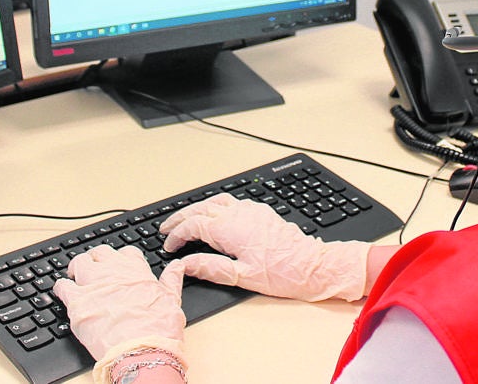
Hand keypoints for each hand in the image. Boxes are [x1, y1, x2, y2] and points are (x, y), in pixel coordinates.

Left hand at [51, 245, 185, 359]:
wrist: (141, 351)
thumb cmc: (158, 329)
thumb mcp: (172, 300)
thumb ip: (172, 279)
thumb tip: (177, 266)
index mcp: (136, 270)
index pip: (125, 252)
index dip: (120, 258)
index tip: (118, 266)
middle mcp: (113, 273)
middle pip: (99, 253)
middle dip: (96, 259)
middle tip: (95, 269)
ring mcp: (94, 285)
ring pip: (79, 263)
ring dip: (77, 268)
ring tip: (76, 276)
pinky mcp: (77, 303)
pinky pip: (62, 286)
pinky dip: (61, 287)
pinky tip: (63, 292)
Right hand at [160, 194, 370, 301]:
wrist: (312, 265)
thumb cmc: (281, 274)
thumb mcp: (242, 276)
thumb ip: (210, 268)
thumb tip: (185, 263)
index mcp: (231, 229)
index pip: (193, 225)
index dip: (177, 235)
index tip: (168, 246)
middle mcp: (239, 214)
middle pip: (200, 209)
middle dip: (180, 217)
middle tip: (165, 228)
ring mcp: (251, 210)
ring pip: (215, 201)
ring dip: (196, 208)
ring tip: (184, 219)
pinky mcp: (261, 211)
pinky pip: (231, 201)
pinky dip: (215, 206)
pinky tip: (214, 215)